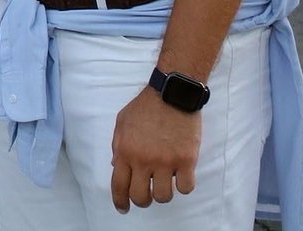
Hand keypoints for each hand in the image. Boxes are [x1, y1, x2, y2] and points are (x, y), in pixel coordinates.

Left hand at [110, 86, 201, 212]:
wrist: (171, 94)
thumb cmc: (145, 107)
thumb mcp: (122, 123)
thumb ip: (117, 147)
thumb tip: (116, 168)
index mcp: (125, 151)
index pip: (119, 186)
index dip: (120, 202)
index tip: (123, 208)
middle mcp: (143, 160)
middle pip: (141, 197)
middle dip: (143, 200)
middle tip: (147, 193)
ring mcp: (166, 161)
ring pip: (164, 197)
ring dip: (163, 193)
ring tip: (165, 182)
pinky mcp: (186, 160)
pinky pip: (186, 188)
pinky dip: (183, 186)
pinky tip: (181, 176)